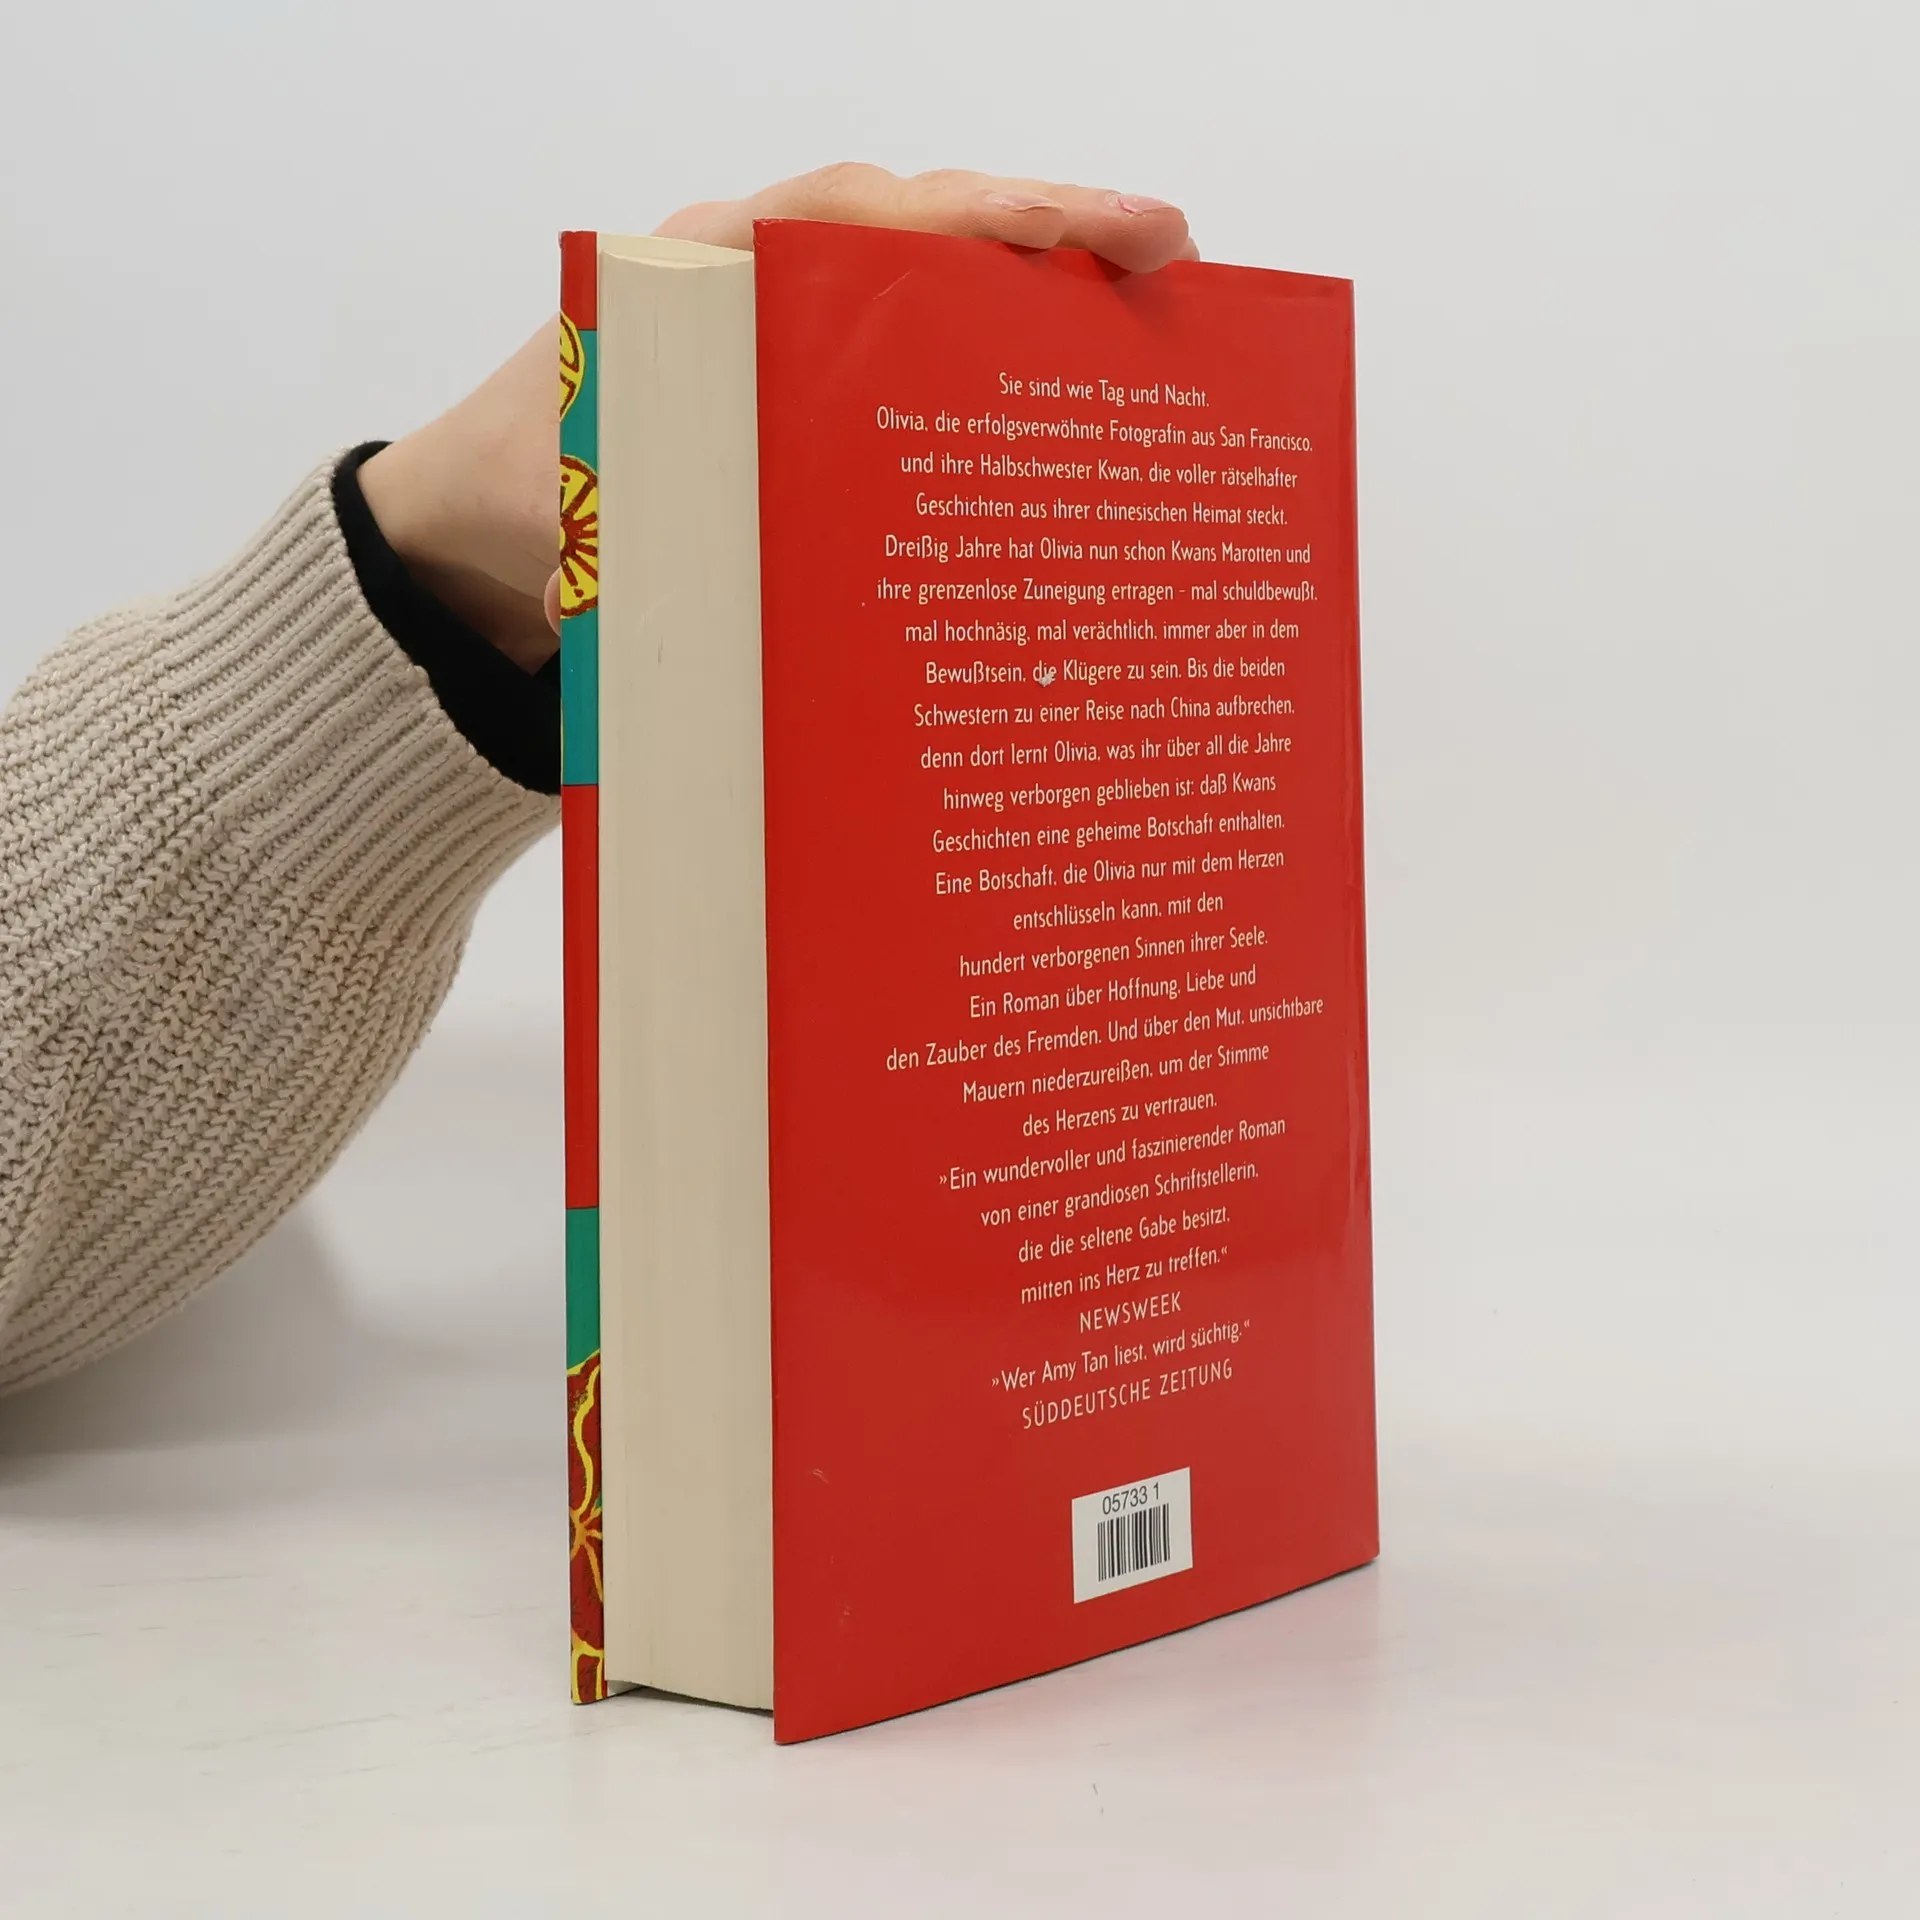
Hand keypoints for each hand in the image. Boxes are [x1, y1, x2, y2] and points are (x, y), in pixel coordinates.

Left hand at [358, 165, 1197, 670]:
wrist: (468, 531)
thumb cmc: (520, 499)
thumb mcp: (580, 512)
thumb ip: (650, 528)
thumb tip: (742, 583)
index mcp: (709, 278)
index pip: (872, 219)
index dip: (993, 221)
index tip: (1102, 231)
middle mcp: (755, 283)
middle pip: (922, 230)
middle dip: (1049, 236)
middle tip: (1170, 255)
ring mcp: (779, 332)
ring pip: (922, 282)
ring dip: (1026, 291)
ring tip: (1142, 309)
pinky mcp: (790, 387)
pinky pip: (898, 347)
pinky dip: (975, 353)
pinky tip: (1046, 392)